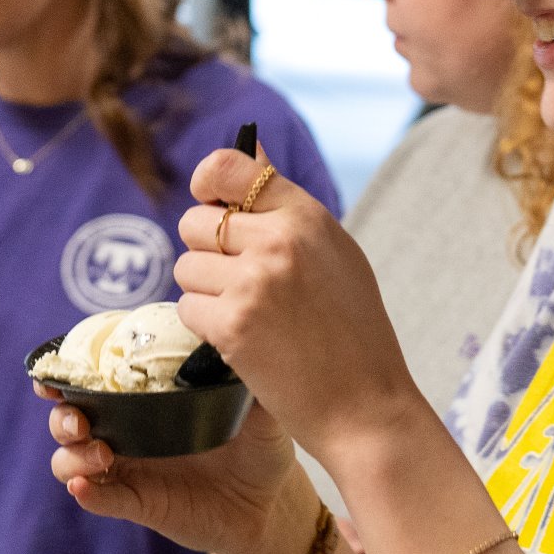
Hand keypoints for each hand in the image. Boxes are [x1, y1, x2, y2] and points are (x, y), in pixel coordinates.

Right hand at [42, 392, 301, 553]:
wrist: (272, 505)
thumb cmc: (258, 448)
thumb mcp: (256, 408)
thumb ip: (244, 377)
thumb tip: (240, 340)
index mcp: (145, 401)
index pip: (92, 380)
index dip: (65, 373)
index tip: (57, 370)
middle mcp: (128, 432)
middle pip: (67, 419)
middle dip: (62, 415)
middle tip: (81, 419)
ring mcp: (129, 469)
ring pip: (70, 460)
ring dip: (73, 455)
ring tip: (102, 455)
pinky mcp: (137, 503)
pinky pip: (100, 498)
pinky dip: (87, 492)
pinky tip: (86, 487)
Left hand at [174, 150, 422, 472]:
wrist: (367, 407)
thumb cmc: (354, 331)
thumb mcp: (334, 252)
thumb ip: (285, 205)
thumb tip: (250, 146)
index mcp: (306, 216)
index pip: (228, 167)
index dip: (208, 183)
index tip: (209, 201)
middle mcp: (279, 241)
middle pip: (194, 222)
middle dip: (207, 252)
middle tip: (241, 282)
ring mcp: (254, 283)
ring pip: (185, 268)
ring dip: (205, 293)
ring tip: (249, 316)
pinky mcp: (233, 326)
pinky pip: (187, 308)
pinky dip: (205, 327)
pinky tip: (243, 341)